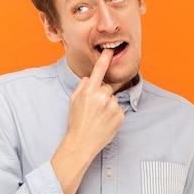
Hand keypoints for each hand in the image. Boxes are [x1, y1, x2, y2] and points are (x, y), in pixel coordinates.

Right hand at [51, 49, 123, 193]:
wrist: (82, 143)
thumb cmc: (76, 121)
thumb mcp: (73, 100)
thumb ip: (82, 86)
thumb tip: (89, 78)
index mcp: (88, 91)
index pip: (98, 71)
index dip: (104, 59)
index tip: (109, 50)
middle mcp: (102, 96)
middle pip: (106, 87)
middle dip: (102, 94)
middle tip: (93, 108)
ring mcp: (112, 106)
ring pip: (112, 98)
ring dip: (107, 105)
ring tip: (98, 117)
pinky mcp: (120, 116)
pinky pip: (118, 109)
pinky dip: (113, 114)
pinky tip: (104, 122)